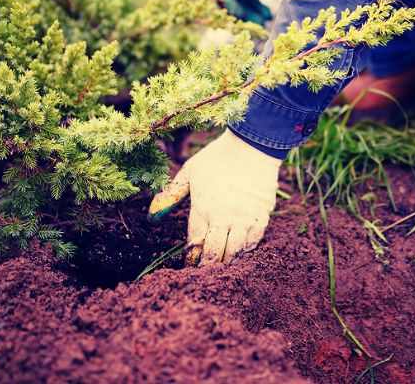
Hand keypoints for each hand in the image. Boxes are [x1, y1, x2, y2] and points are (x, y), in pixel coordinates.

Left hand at [148, 130, 279, 264]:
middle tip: (205, 270)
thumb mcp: (190, 171)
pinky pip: (255, 240)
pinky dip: (248, 248)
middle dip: (208, 265)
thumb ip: (172, 194)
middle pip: (215, 252)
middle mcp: (223, 217)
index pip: (195, 243)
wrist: (253, 144)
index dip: (191, 257)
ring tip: (223, 262)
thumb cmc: (218, 156)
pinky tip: (242, 248)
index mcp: (203, 208)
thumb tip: (152, 216)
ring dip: (228, 259)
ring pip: (235, 250)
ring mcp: (245, 217)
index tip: (190, 263)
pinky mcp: (262, 214)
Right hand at [210, 0, 270, 23]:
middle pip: (232, 4)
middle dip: (243, 15)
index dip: (230, 4)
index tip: (239, 13)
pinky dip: (259, 8)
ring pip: (242, 6)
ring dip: (252, 15)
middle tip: (255, 23)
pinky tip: (267, 14)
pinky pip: (252, 2)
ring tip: (264, 22)